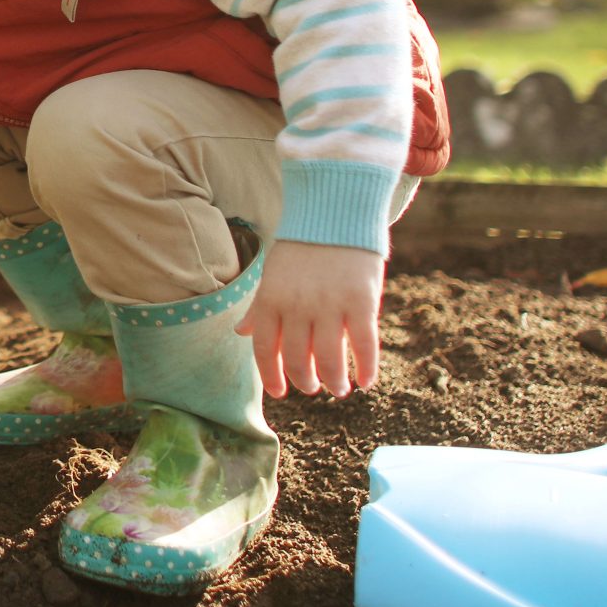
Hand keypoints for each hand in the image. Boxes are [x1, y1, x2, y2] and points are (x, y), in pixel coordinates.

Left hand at [235, 240, 385, 397]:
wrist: (336, 214)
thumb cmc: (303, 248)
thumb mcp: (273, 274)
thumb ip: (260, 306)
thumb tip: (240, 332)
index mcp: (271, 299)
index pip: (265, 349)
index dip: (272, 376)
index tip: (280, 393)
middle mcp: (297, 306)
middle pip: (298, 360)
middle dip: (305, 381)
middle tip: (313, 387)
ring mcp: (330, 305)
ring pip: (329, 361)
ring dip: (334, 382)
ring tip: (339, 388)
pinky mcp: (361, 302)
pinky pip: (363, 346)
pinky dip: (366, 369)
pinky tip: (366, 382)